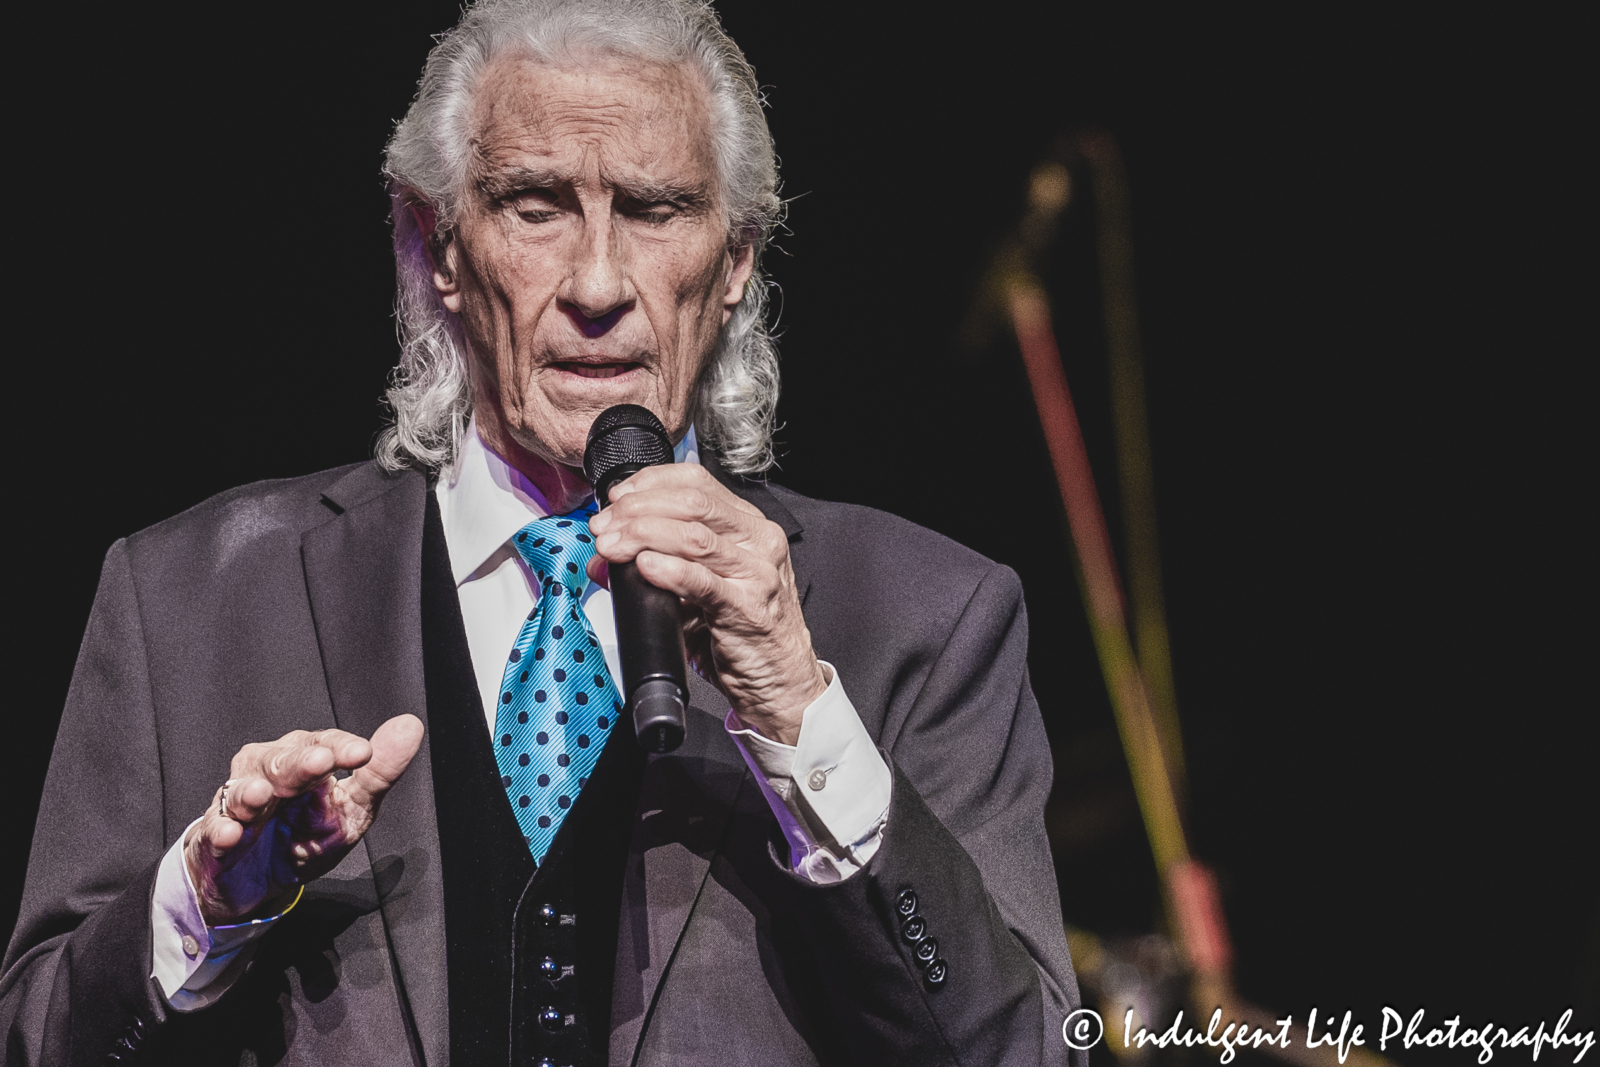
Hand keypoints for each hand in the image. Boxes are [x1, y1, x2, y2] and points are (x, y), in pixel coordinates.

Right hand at [183, 715, 423, 925]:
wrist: (260, 883)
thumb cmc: (307, 835)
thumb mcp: (351, 810)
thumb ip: (378, 773)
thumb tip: (411, 725)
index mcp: (306, 760)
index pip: (324, 744)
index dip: (341, 747)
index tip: (363, 754)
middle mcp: (268, 770)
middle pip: (282, 760)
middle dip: (298, 762)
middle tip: (320, 762)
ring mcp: (237, 803)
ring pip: (241, 789)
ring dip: (250, 791)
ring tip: (263, 794)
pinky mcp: (212, 835)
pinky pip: (213, 830)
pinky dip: (218, 831)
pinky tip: (229, 835)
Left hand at [586, 464, 825, 744]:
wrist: (782, 683)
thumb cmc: (743, 634)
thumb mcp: (699, 590)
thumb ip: (656, 565)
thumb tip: (603, 558)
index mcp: (749, 526)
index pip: (696, 482)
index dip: (648, 484)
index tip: (614, 500)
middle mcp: (758, 541)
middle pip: (692, 504)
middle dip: (636, 510)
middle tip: (604, 527)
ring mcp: (757, 573)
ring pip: (693, 537)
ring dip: (642, 536)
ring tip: (612, 547)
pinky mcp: (749, 609)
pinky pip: (703, 581)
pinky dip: (669, 570)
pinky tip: (645, 567)